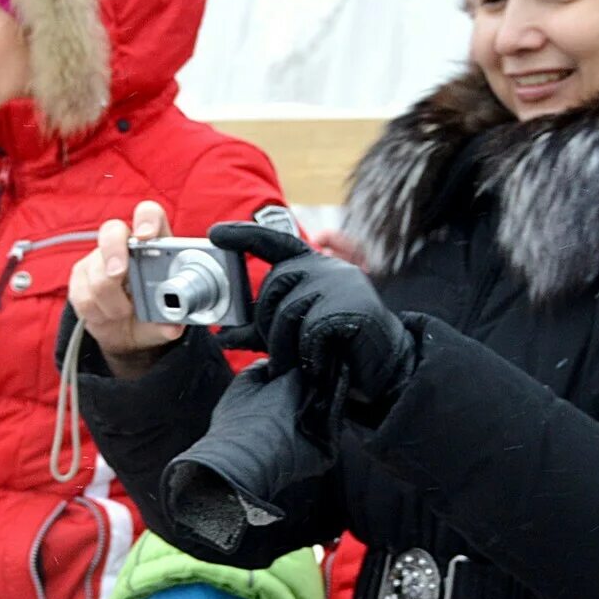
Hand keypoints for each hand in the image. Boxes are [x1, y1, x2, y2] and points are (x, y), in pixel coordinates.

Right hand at [66, 201, 186, 377]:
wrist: (126, 334)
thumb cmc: (150, 316)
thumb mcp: (166, 319)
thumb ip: (171, 319)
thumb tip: (172, 325)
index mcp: (154, 244)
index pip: (148, 214)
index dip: (146, 219)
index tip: (146, 236)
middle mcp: (124, 246)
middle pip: (112, 231)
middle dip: (114, 252)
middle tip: (118, 273)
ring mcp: (99, 260)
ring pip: (96, 271)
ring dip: (110, 300)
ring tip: (123, 312)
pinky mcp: (80, 279)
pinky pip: (82, 294)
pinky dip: (97, 311)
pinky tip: (107, 316)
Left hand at [211, 222, 413, 409]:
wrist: (383, 365)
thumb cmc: (334, 347)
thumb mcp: (289, 336)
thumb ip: (258, 330)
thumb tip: (221, 335)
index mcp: (312, 268)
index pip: (274, 242)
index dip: (244, 236)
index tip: (214, 234)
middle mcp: (327, 268)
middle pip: (273, 286)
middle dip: (266, 324)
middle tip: (283, 351)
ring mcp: (340, 283)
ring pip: (286, 311)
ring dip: (285, 345)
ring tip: (302, 360)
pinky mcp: (350, 306)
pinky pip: (309, 330)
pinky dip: (308, 353)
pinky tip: (321, 359)